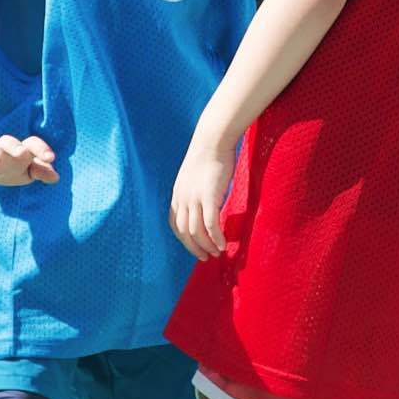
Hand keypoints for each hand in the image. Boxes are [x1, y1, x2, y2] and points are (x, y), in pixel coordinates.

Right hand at [0, 134, 56, 189]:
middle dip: (15, 147)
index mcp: (20, 151)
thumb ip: (41, 171)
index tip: (51, 158)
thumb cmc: (10, 166)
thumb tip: (55, 177)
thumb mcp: (26, 170)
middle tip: (22, 153)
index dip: (41, 149)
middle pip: (8, 142)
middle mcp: (2, 151)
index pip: (32, 144)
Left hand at [171, 142, 235, 260]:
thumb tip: (207, 202)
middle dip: (194, 248)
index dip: (184, 239)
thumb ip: (196, 191)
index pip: (175, 224)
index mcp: (177, 195)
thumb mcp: (195, 176)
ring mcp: (194, 198)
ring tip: (217, 253)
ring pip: (196, 231)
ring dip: (206, 245)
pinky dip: (216, 237)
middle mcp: (182, 199)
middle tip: (206, 257)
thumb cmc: (209, 155)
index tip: (195, 247)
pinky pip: (210, 224)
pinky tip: (223, 244)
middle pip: (184, 232)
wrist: (212, 140)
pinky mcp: (209, 196)